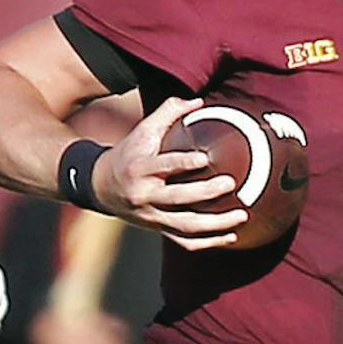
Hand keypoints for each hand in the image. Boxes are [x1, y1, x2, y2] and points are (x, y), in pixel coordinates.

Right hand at [92, 94, 246, 249]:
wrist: (101, 187)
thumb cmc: (128, 154)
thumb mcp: (142, 130)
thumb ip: (168, 111)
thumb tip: (198, 101)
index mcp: (140, 169)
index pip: (163, 166)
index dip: (183, 163)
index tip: (204, 159)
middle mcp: (144, 195)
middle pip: (177, 198)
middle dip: (205, 193)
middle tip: (230, 183)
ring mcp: (151, 216)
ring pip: (185, 226)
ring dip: (215, 224)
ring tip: (242, 215)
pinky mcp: (158, 229)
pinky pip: (184, 241)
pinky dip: (208, 242)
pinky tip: (230, 237)